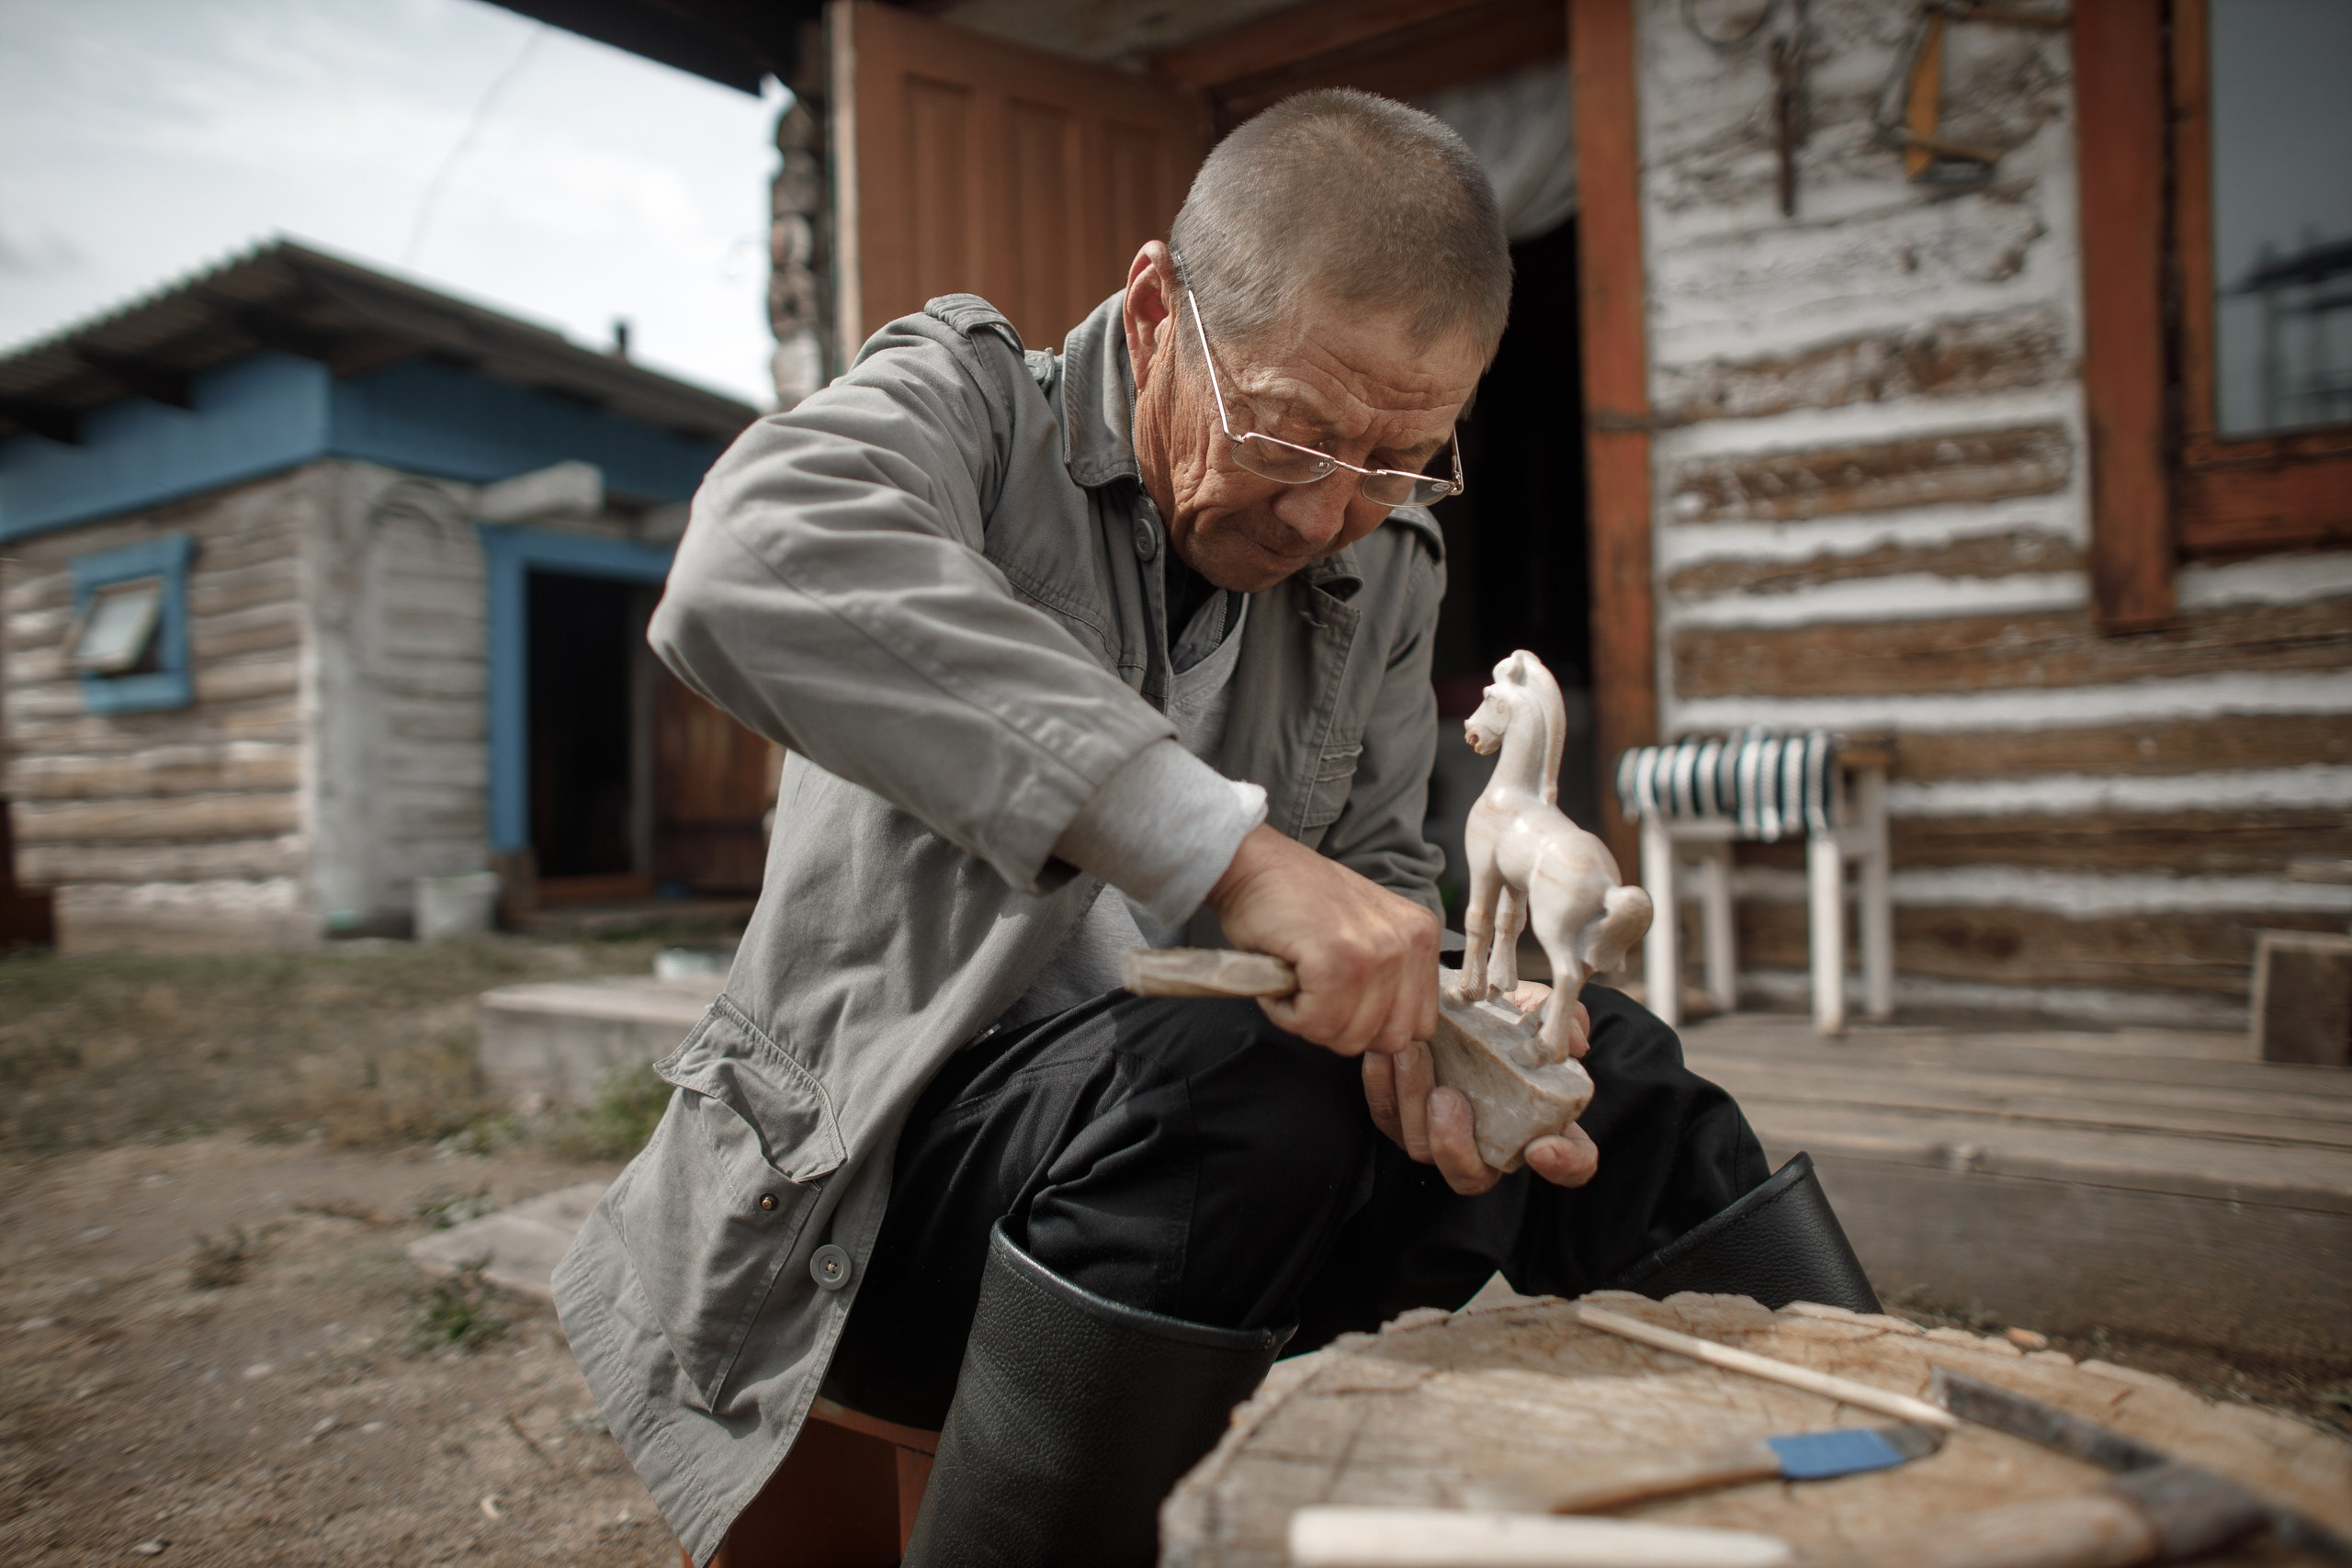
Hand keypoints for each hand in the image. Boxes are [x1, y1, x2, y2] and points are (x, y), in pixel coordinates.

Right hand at [1205, 825, 1440, 1057]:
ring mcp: (1376, 950)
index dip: (1373, 1025)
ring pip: (1352, 1037)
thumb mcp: (1364, 935)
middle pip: (1390, 1040)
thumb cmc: (1296, 903)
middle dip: (1344, 1028)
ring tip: (1297, 980)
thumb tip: (1390, 1036)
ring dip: (1312, 1021)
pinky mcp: (1337, 958)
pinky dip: (1286, 1012)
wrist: (1253, 864)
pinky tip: (1280, 977)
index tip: (1341, 999)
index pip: (1419, 1025)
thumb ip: (1389, 980)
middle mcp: (1409, 941)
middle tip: (1314, 993)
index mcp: (1421, 937)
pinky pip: (1315, 1023)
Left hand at [1360, 999, 1601, 1195]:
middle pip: (1471, 1175)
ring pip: (1420, 1146)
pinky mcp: (1401, 1119)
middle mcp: (1490, 1146)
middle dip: (1453, 1143)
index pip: (1572, 1163)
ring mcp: (1441, 1138)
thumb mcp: (1535, 1010)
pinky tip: (1384, 1053)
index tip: (1543, 1148)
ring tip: (1412, 1054)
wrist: (1453, 1004)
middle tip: (1447, 1096)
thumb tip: (1573, 1041)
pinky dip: (1381, 1086)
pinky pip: (1386, 1114)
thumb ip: (1561, 1019)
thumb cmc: (1502, 1015)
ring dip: (1412, 1103)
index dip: (1564, 1163)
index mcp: (1541, 1124)